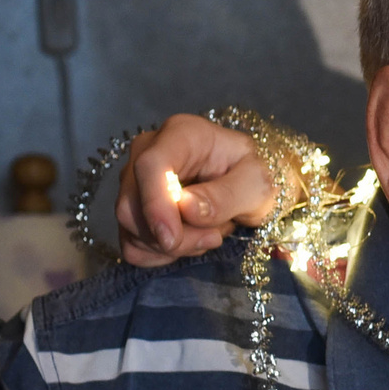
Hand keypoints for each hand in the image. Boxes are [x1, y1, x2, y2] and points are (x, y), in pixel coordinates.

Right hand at [110, 113, 278, 266]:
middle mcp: (148, 152)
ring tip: (210, 233)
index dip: (155, 205)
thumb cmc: (255, 175)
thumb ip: (226, 194)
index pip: (151, 165)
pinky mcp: (133, 209)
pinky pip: (132, 245)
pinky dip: (161, 254)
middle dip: (173, 236)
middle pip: (132, 204)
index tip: (171, 239)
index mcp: (182, 134)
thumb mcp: (257, 183)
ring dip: (173, 246)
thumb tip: (185, 207)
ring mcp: (135, 181)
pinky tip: (190, 242)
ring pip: (131, 228)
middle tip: (214, 237)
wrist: (251, 184)